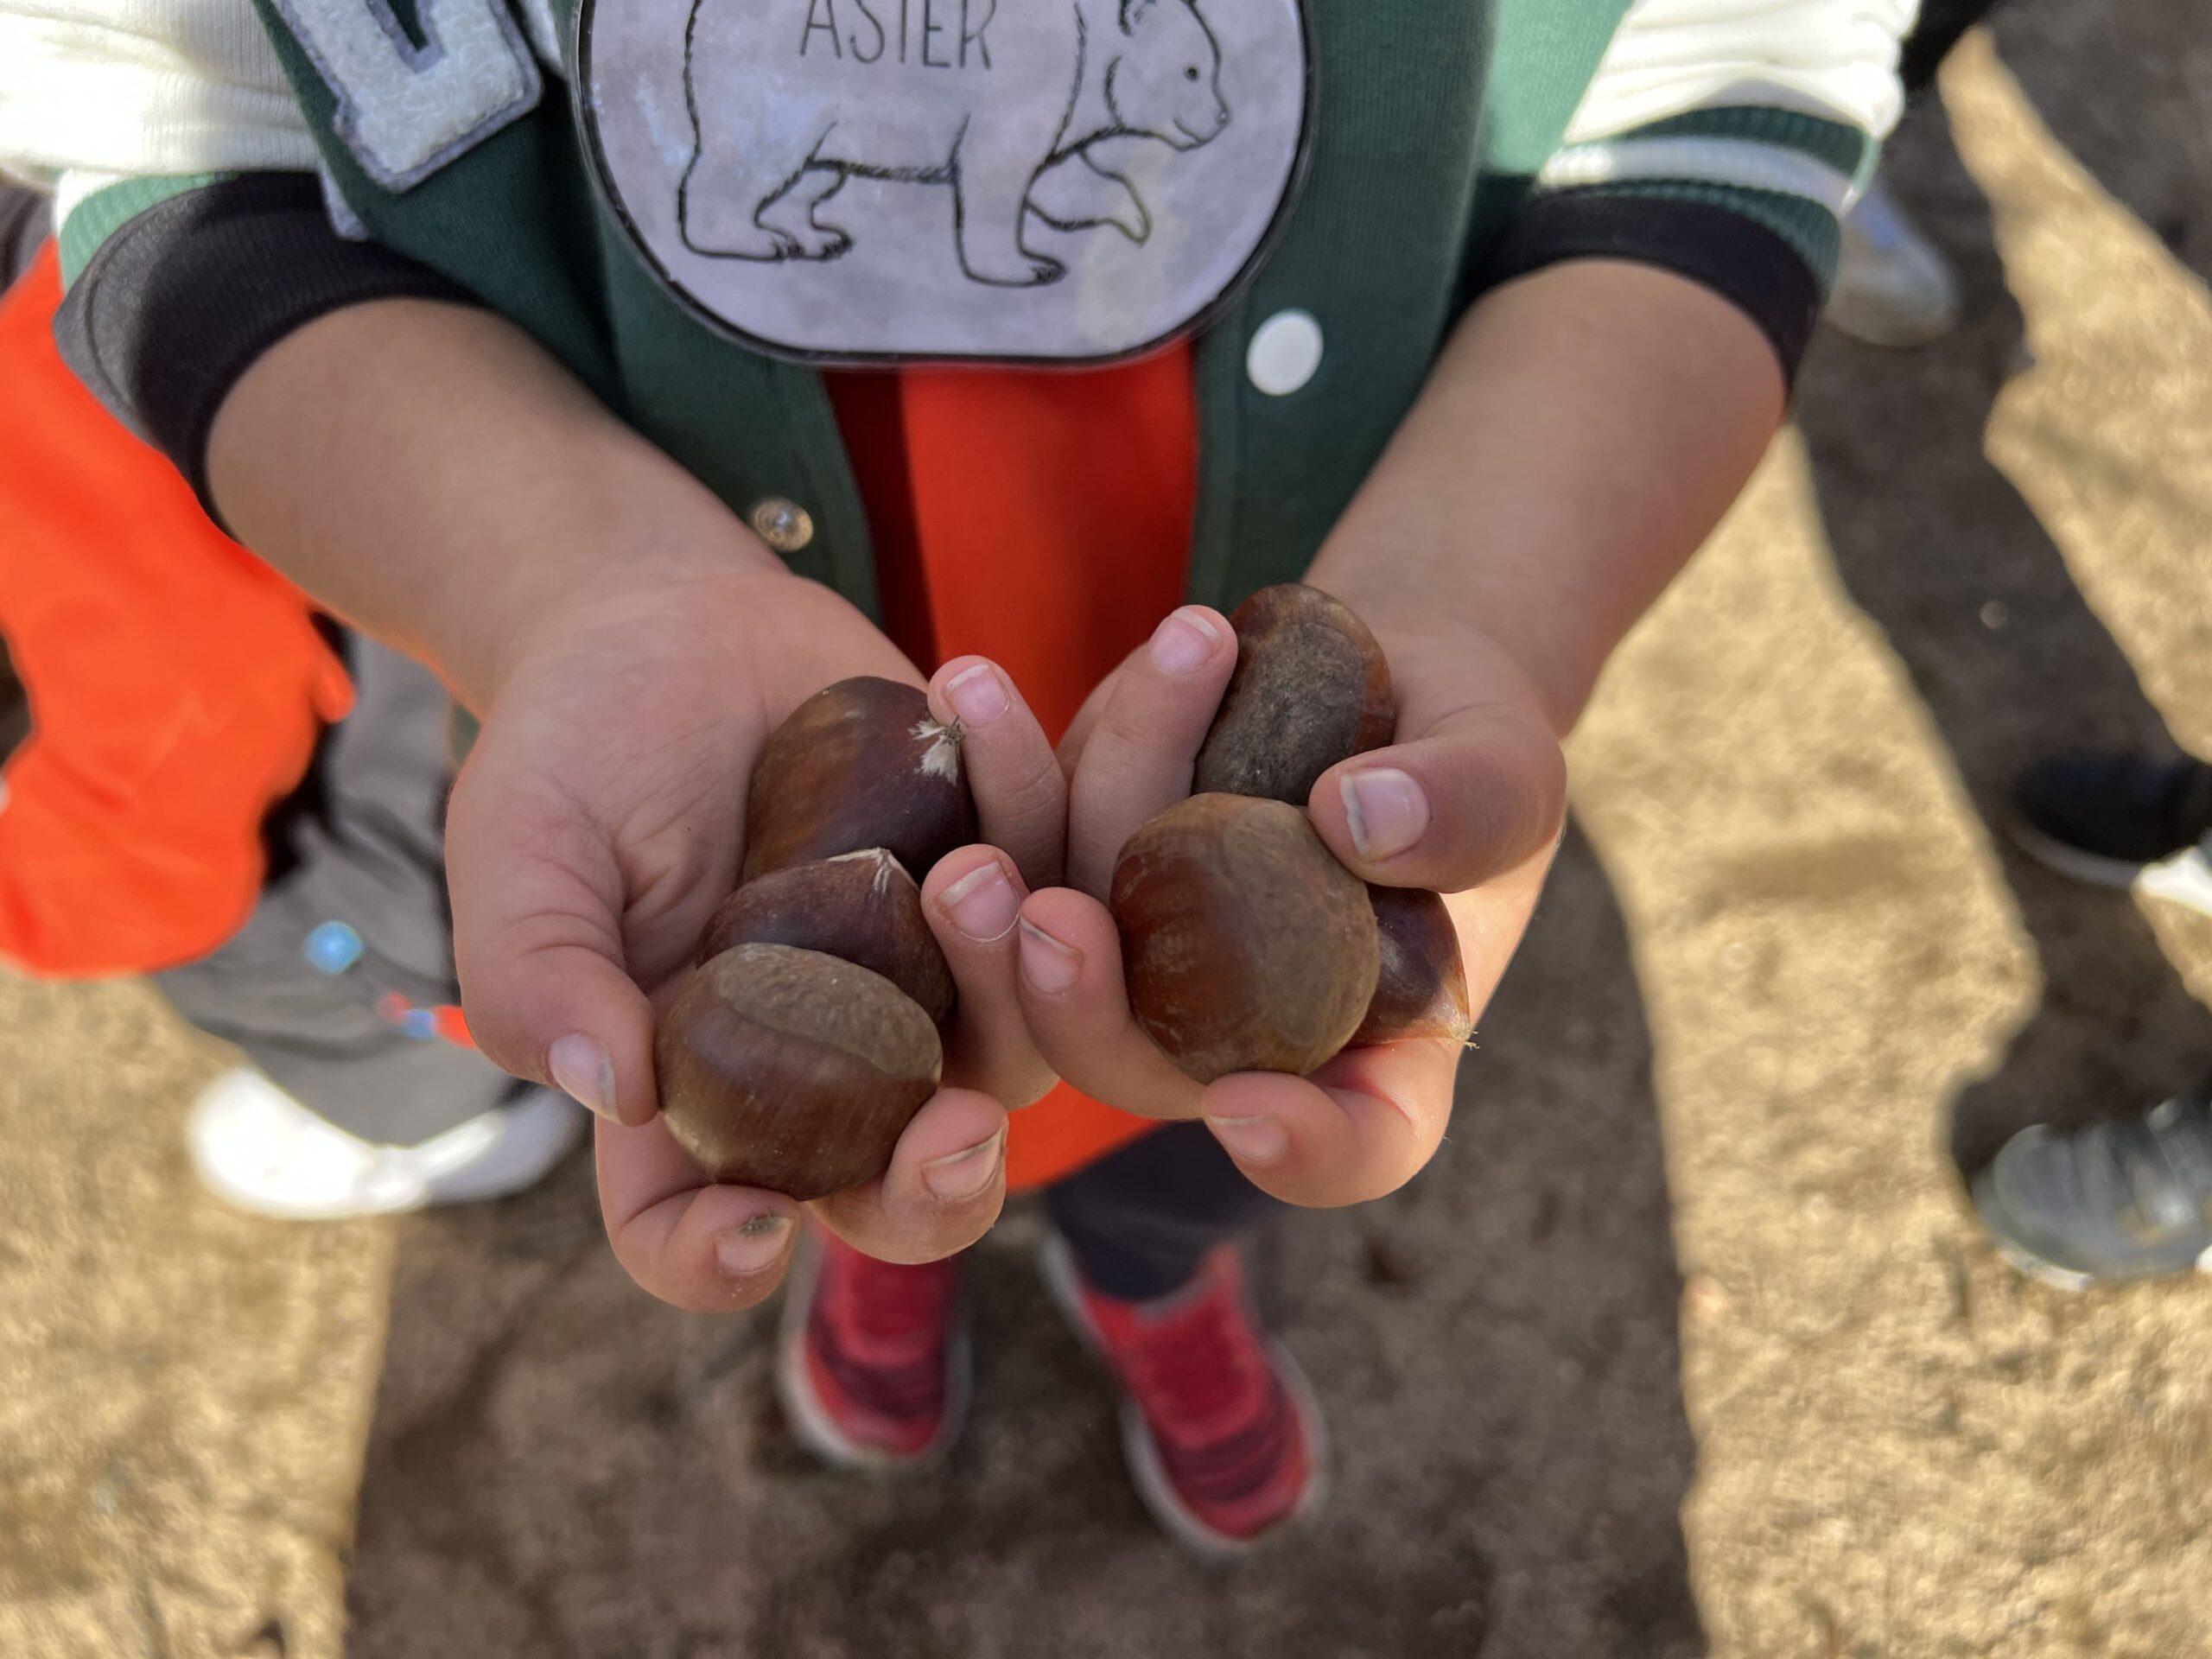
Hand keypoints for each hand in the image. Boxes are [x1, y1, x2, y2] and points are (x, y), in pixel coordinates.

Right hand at [444, 559, 1066, 1309]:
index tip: (751, 1223)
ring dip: (1017, 977)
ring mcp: (925, 977)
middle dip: (943, 1185)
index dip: (718, 1257)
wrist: (673, 621)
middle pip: (904, 1185)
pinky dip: (1039, 797)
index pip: (691, 1228)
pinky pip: (1061, 877)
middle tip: (960, 1127)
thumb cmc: (575, 750)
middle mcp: (823, 1063)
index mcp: (686, 1089)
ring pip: (1017, 1042)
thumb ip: (535, 973)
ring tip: (971, 862)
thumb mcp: (518, 847)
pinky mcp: (997, 871)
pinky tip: (969, 690)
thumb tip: (616, 1090)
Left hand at [1012, 600, 1564, 1207]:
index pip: (1354, 1141)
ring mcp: (1148, 953)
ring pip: (1056, 934)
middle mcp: (1239, 1029)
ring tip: (994, 699)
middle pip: (1135, 1064)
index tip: (1252, 1111)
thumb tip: (1354, 817)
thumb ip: (1464, 804)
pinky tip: (975, 689)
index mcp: (1372, 1048)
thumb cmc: (1463, 749)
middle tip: (1047, 918)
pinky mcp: (1084, 865)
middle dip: (1075, 1003)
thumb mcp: (1510, 765)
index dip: (1303, 1149)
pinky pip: (1023, 836)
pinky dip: (1000, 764)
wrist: (1382, 674)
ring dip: (1019, 824)